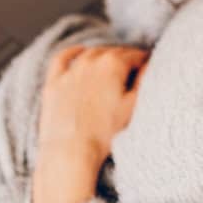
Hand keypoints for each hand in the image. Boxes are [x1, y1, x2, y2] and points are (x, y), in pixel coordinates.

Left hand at [37, 44, 149, 161]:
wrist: (70, 151)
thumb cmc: (105, 132)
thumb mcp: (132, 106)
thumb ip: (143, 81)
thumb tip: (148, 65)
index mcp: (113, 64)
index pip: (135, 55)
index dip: (144, 60)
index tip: (148, 65)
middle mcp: (90, 61)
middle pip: (114, 52)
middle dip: (126, 58)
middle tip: (133, 68)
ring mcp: (70, 71)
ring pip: (90, 53)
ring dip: (103, 55)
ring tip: (112, 65)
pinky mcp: (54, 82)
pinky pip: (62, 58)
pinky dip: (72, 52)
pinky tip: (79, 51)